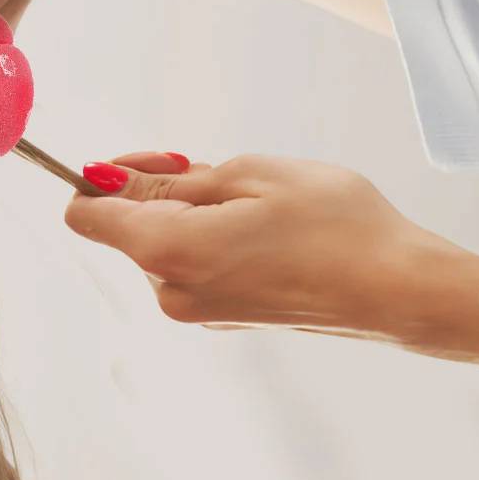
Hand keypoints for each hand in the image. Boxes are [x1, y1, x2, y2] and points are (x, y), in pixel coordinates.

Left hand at [63, 152, 478, 361]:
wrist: (394, 289)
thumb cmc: (334, 226)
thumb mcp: (248, 176)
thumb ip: (167, 181)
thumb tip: (105, 181)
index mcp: (166, 250)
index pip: (85, 216)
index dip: (102, 180)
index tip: (147, 161)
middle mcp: (167, 290)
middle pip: (126, 229)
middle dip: (158, 193)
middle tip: (214, 171)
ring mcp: (191, 311)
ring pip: (161, 246)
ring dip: (187, 216)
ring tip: (251, 205)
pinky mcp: (215, 318)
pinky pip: (188, 267)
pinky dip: (206, 242)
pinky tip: (258, 234)